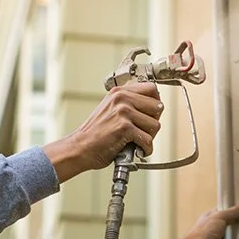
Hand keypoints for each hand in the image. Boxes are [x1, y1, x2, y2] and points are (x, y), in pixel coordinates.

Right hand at [42, 81, 163, 182]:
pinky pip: (148, 140)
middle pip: (157, 107)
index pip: (152, 89)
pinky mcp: (124, 128)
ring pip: (155, 125)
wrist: (80, 148)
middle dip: (153, 123)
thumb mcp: (110, 109)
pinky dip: (146, 149)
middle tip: (143, 132)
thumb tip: (155, 107)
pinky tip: (138, 150)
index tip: (151, 114)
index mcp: (119, 92)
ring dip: (149, 137)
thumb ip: (128, 104)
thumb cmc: (95, 134)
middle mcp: (122, 99)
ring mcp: (123, 112)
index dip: (155, 104)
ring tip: (138, 142)